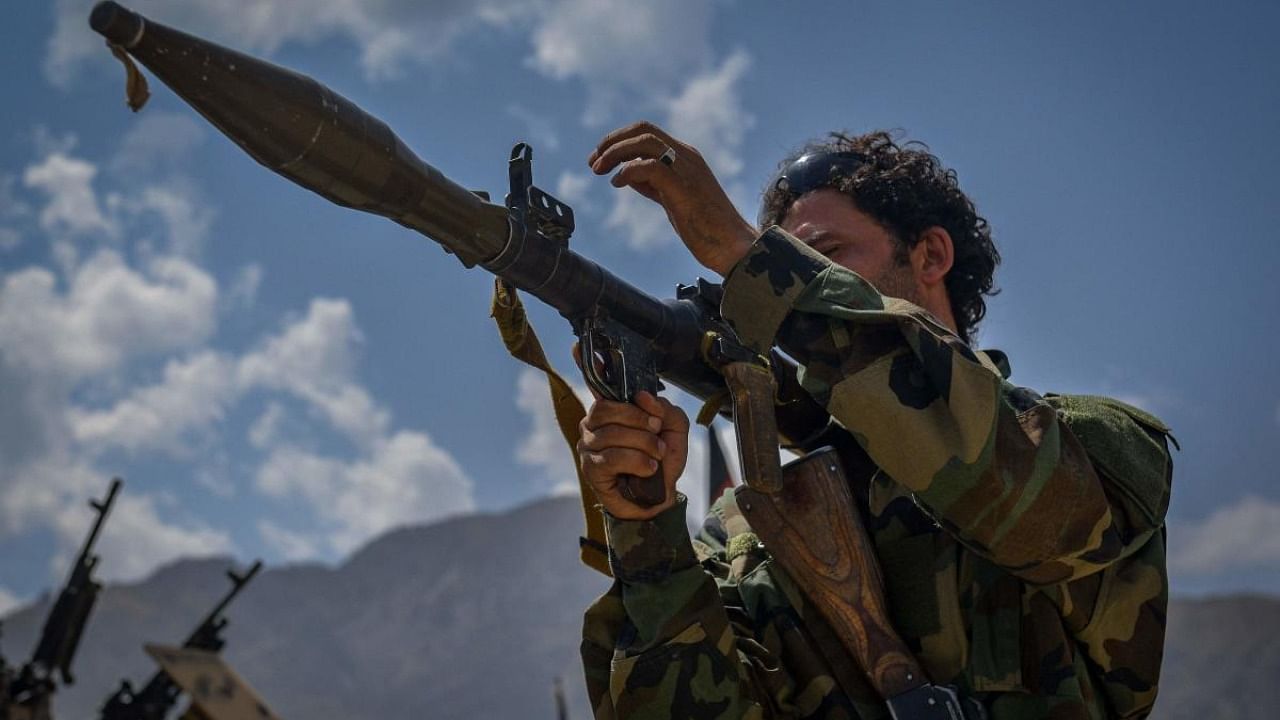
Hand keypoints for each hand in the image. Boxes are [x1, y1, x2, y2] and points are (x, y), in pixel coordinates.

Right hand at [576, 390, 690, 520]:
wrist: (662, 496)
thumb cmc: (662, 461)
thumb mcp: (673, 428)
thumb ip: (663, 407)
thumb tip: (642, 397)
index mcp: (609, 412)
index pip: (607, 396)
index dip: (634, 408)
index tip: (656, 422)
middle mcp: (592, 427)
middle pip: (608, 412)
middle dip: (641, 425)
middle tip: (658, 440)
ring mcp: (587, 448)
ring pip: (611, 435)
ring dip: (643, 446)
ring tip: (656, 457)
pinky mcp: (590, 469)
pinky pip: (610, 458)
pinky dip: (635, 462)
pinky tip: (648, 469)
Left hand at [589, 121, 756, 275]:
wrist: (734, 247)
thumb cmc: (706, 229)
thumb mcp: (673, 199)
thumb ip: (652, 184)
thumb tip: (627, 175)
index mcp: (685, 157)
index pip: (647, 132)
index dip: (618, 140)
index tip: (599, 159)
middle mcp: (686, 156)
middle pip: (643, 129)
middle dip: (612, 141)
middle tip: (593, 162)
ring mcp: (686, 169)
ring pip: (644, 141)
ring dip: (615, 152)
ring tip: (599, 170)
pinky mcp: (683, 186)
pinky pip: (649, 166)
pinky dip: (628, 171)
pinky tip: (617, 184)